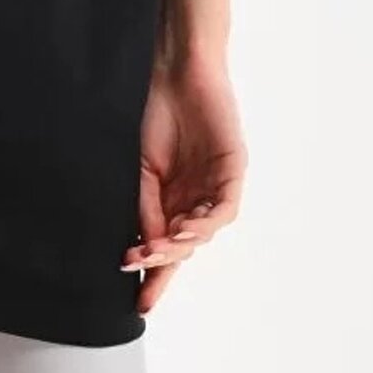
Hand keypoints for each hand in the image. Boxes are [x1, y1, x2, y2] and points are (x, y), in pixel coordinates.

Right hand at [121, 57, 245, 313]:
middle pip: (185, 244)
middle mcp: (196, 196)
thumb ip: (146, 207)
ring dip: (182, 245)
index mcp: (172, 197)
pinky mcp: (233, 169)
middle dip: (164, 263)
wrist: (173, 69)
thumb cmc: (154, 111)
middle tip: (141, 273)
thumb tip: (144, 249)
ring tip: (158, 250)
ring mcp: (216, 184)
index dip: (155, 274)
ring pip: (204, 230)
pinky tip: (183, 229)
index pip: (165, 244)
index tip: (140, 302)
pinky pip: (224, 207)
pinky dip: (204, 223)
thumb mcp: (141, 168)